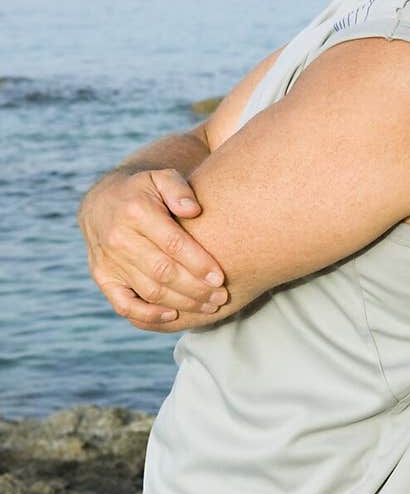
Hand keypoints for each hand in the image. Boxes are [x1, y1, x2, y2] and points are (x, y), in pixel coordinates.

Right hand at [77, 168, 227, 325]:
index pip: (173, 243)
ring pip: (150, 291)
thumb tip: (194, 210)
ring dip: (183, 303)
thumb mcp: (161, 177)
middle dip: (196, 288)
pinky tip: (174, 315)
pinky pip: (124, 305)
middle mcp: (118, 238)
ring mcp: (108, 261)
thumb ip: (179, 189)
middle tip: (221, 296)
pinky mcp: (103, 277)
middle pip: (163, 272)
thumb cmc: (144, 190)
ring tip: (209, 306)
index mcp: (135, 211)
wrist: (104, 201)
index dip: (199, 263)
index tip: (221, 277)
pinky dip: (149, 315)